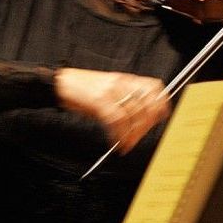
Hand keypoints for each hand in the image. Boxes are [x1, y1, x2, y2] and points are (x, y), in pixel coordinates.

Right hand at [55, 70, 169, 149]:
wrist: (61, 85)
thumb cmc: (84, 90)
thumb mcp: (110, 90)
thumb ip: (126, 99)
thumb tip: (141, 119)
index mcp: (126, 79)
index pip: (154, 86)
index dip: (161, 102)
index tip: (161, 116)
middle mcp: (121, 83)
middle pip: (145, 105)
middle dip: (145, 126)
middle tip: (138, 137)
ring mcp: (111, 91)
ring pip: (132, 115)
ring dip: (132, 134)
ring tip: (127, 143)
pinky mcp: (99, 100)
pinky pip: (116, 121)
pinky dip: (118, 135)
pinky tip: (117, 142)